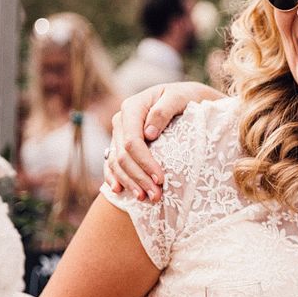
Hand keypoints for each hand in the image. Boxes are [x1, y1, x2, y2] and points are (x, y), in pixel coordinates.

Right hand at [103, 82, 222, 201]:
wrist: (185, 98)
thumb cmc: (186, 98)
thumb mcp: (180, 97)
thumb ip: (164, 111)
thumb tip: (149, 134)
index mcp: (133, 107)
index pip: (132, 141)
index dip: (145, 163)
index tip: (161, 179)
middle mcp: (122, 120)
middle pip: (123, 155)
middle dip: (139, 178)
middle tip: (156, 197)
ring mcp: (119, 133)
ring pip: (116, 162)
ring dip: (129, 183)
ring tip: (144, 199)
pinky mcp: (120, 143)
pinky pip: (111, 163)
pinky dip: (114, 177)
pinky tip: (120, 191)